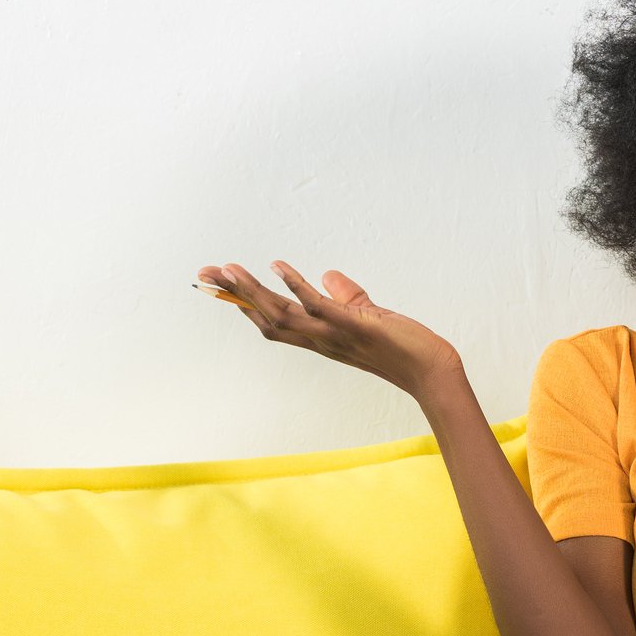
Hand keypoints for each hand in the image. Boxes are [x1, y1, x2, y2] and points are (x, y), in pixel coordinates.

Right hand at [195, 260, 462, 395]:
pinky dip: (296, 286)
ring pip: (283, 314)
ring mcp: (335, 335)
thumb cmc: (401, 345)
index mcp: (320, 337)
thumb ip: (346, 296)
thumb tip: (329, 275)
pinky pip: (319, 306)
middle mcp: (320, 340)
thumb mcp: (367, 315)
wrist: (431, 369)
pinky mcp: (355, 326)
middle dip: (234, 296)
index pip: (272, 322)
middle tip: (205, 273)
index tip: (217, 285)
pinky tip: (277, 266)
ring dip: (253, 291)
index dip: (243, 304)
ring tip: (229, 268)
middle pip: (266, 318)